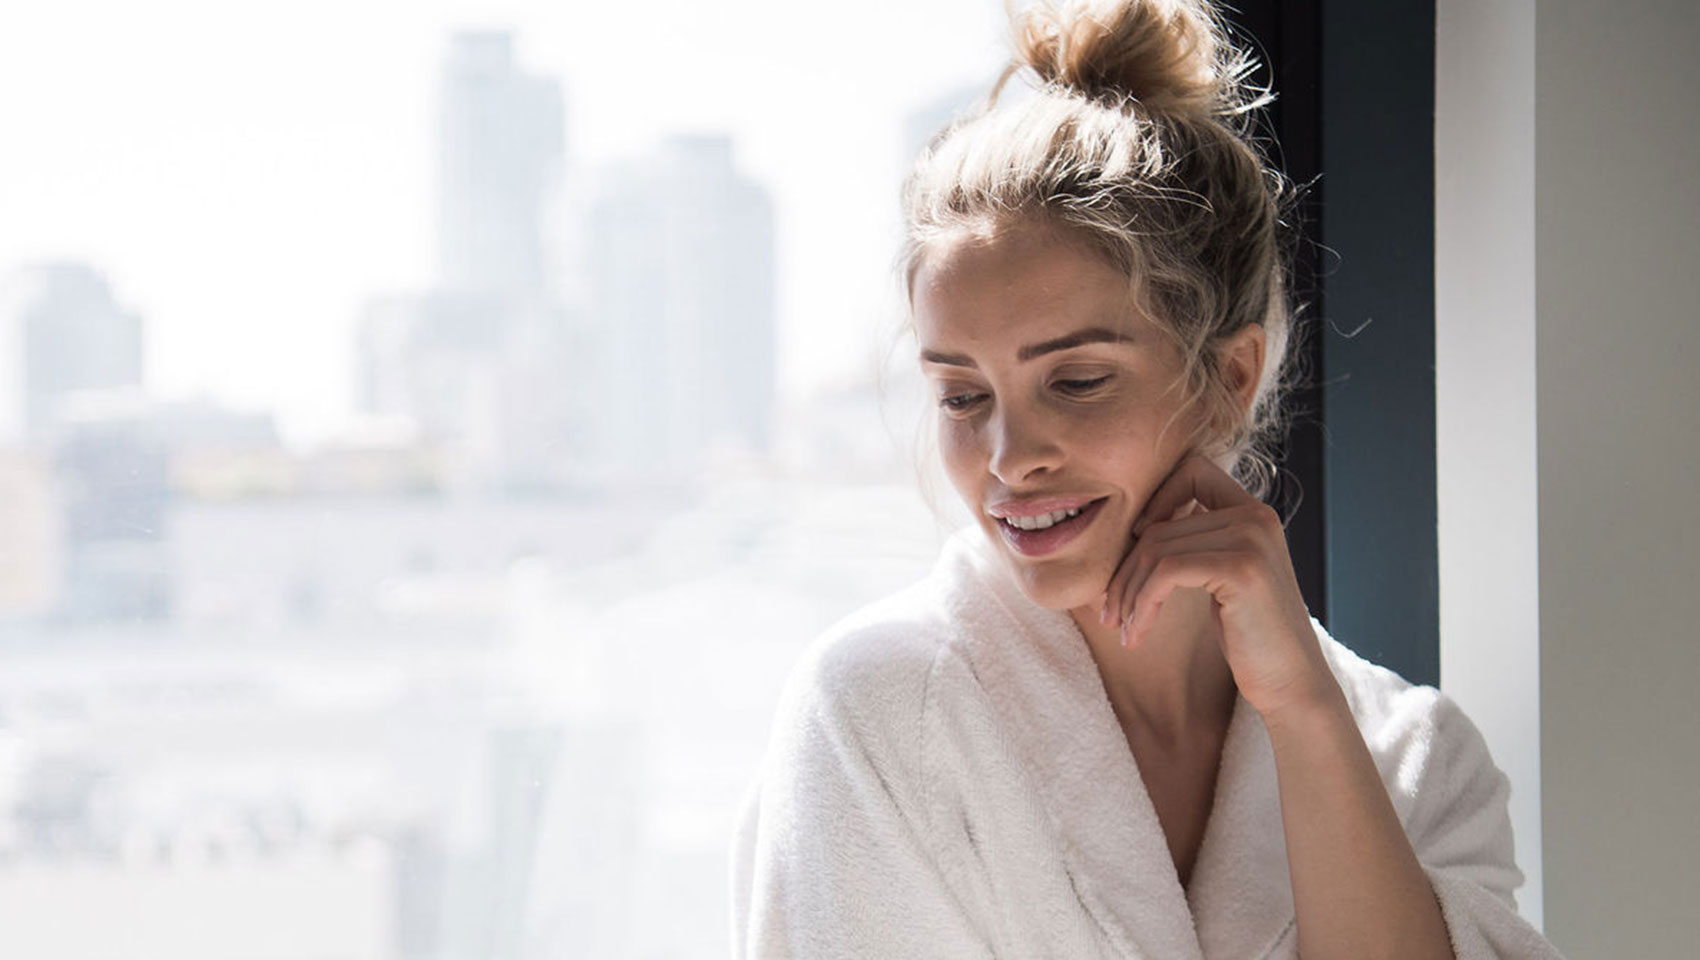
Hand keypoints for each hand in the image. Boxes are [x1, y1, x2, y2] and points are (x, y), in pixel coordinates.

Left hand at [1097, 453, 1339, 720]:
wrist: (1290, 683)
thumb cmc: (1248, 635)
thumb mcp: (1220, 577)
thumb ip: (1195, 542)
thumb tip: (1134, 525)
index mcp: (1253, 511)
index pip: (1191, 471)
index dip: (1154, 501)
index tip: (1134, 550)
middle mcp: (1255, 516)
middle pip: (1159, 524)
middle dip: (1124, 571)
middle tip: (1110, 613)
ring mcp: (1251, 538)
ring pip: (1155, 549)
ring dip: (1128, 594)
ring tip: (1122, 629)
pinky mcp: (1241, 568)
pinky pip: (1165, 573)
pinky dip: (1141, 605)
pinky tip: (1137, 635)